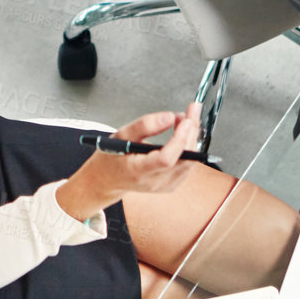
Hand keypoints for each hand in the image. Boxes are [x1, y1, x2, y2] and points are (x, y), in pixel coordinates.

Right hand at [57, 104, 202, 221]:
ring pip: (190, 162)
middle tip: (191, 111)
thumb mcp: (121, 135)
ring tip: (186, 120)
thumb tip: (169, 117)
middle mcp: (154, 181)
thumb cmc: (112, 156)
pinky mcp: (171, 185)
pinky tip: (184, 134)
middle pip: (183, 159)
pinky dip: (189, 148)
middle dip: (191, 132)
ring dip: (192, 138)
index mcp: (138, 170)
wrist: (107, 179)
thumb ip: (144, 125)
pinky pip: (187, 166)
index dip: (179, 139)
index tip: (185, 120)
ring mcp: (164, 186)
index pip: (166, 159)